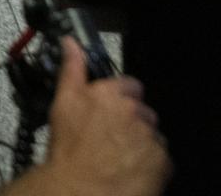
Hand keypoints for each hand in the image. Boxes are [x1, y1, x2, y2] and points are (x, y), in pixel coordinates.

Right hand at [42, 38, 168, 195]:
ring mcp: (150, 137)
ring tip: (120, 154)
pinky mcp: (161, 162)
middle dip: (131, 120)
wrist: (82, 188)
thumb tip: (71, 43)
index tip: (112, 107)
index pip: (130, 85)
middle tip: (112, 134)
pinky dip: (149, 162)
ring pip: (151, 134)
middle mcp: (134, 112)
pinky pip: (160, 157)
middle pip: (142, 111)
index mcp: (111, 94)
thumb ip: (72, 68)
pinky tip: (131, 167)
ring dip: (140, 141)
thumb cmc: (70, 149)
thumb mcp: (63, 101)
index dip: (121, 96)